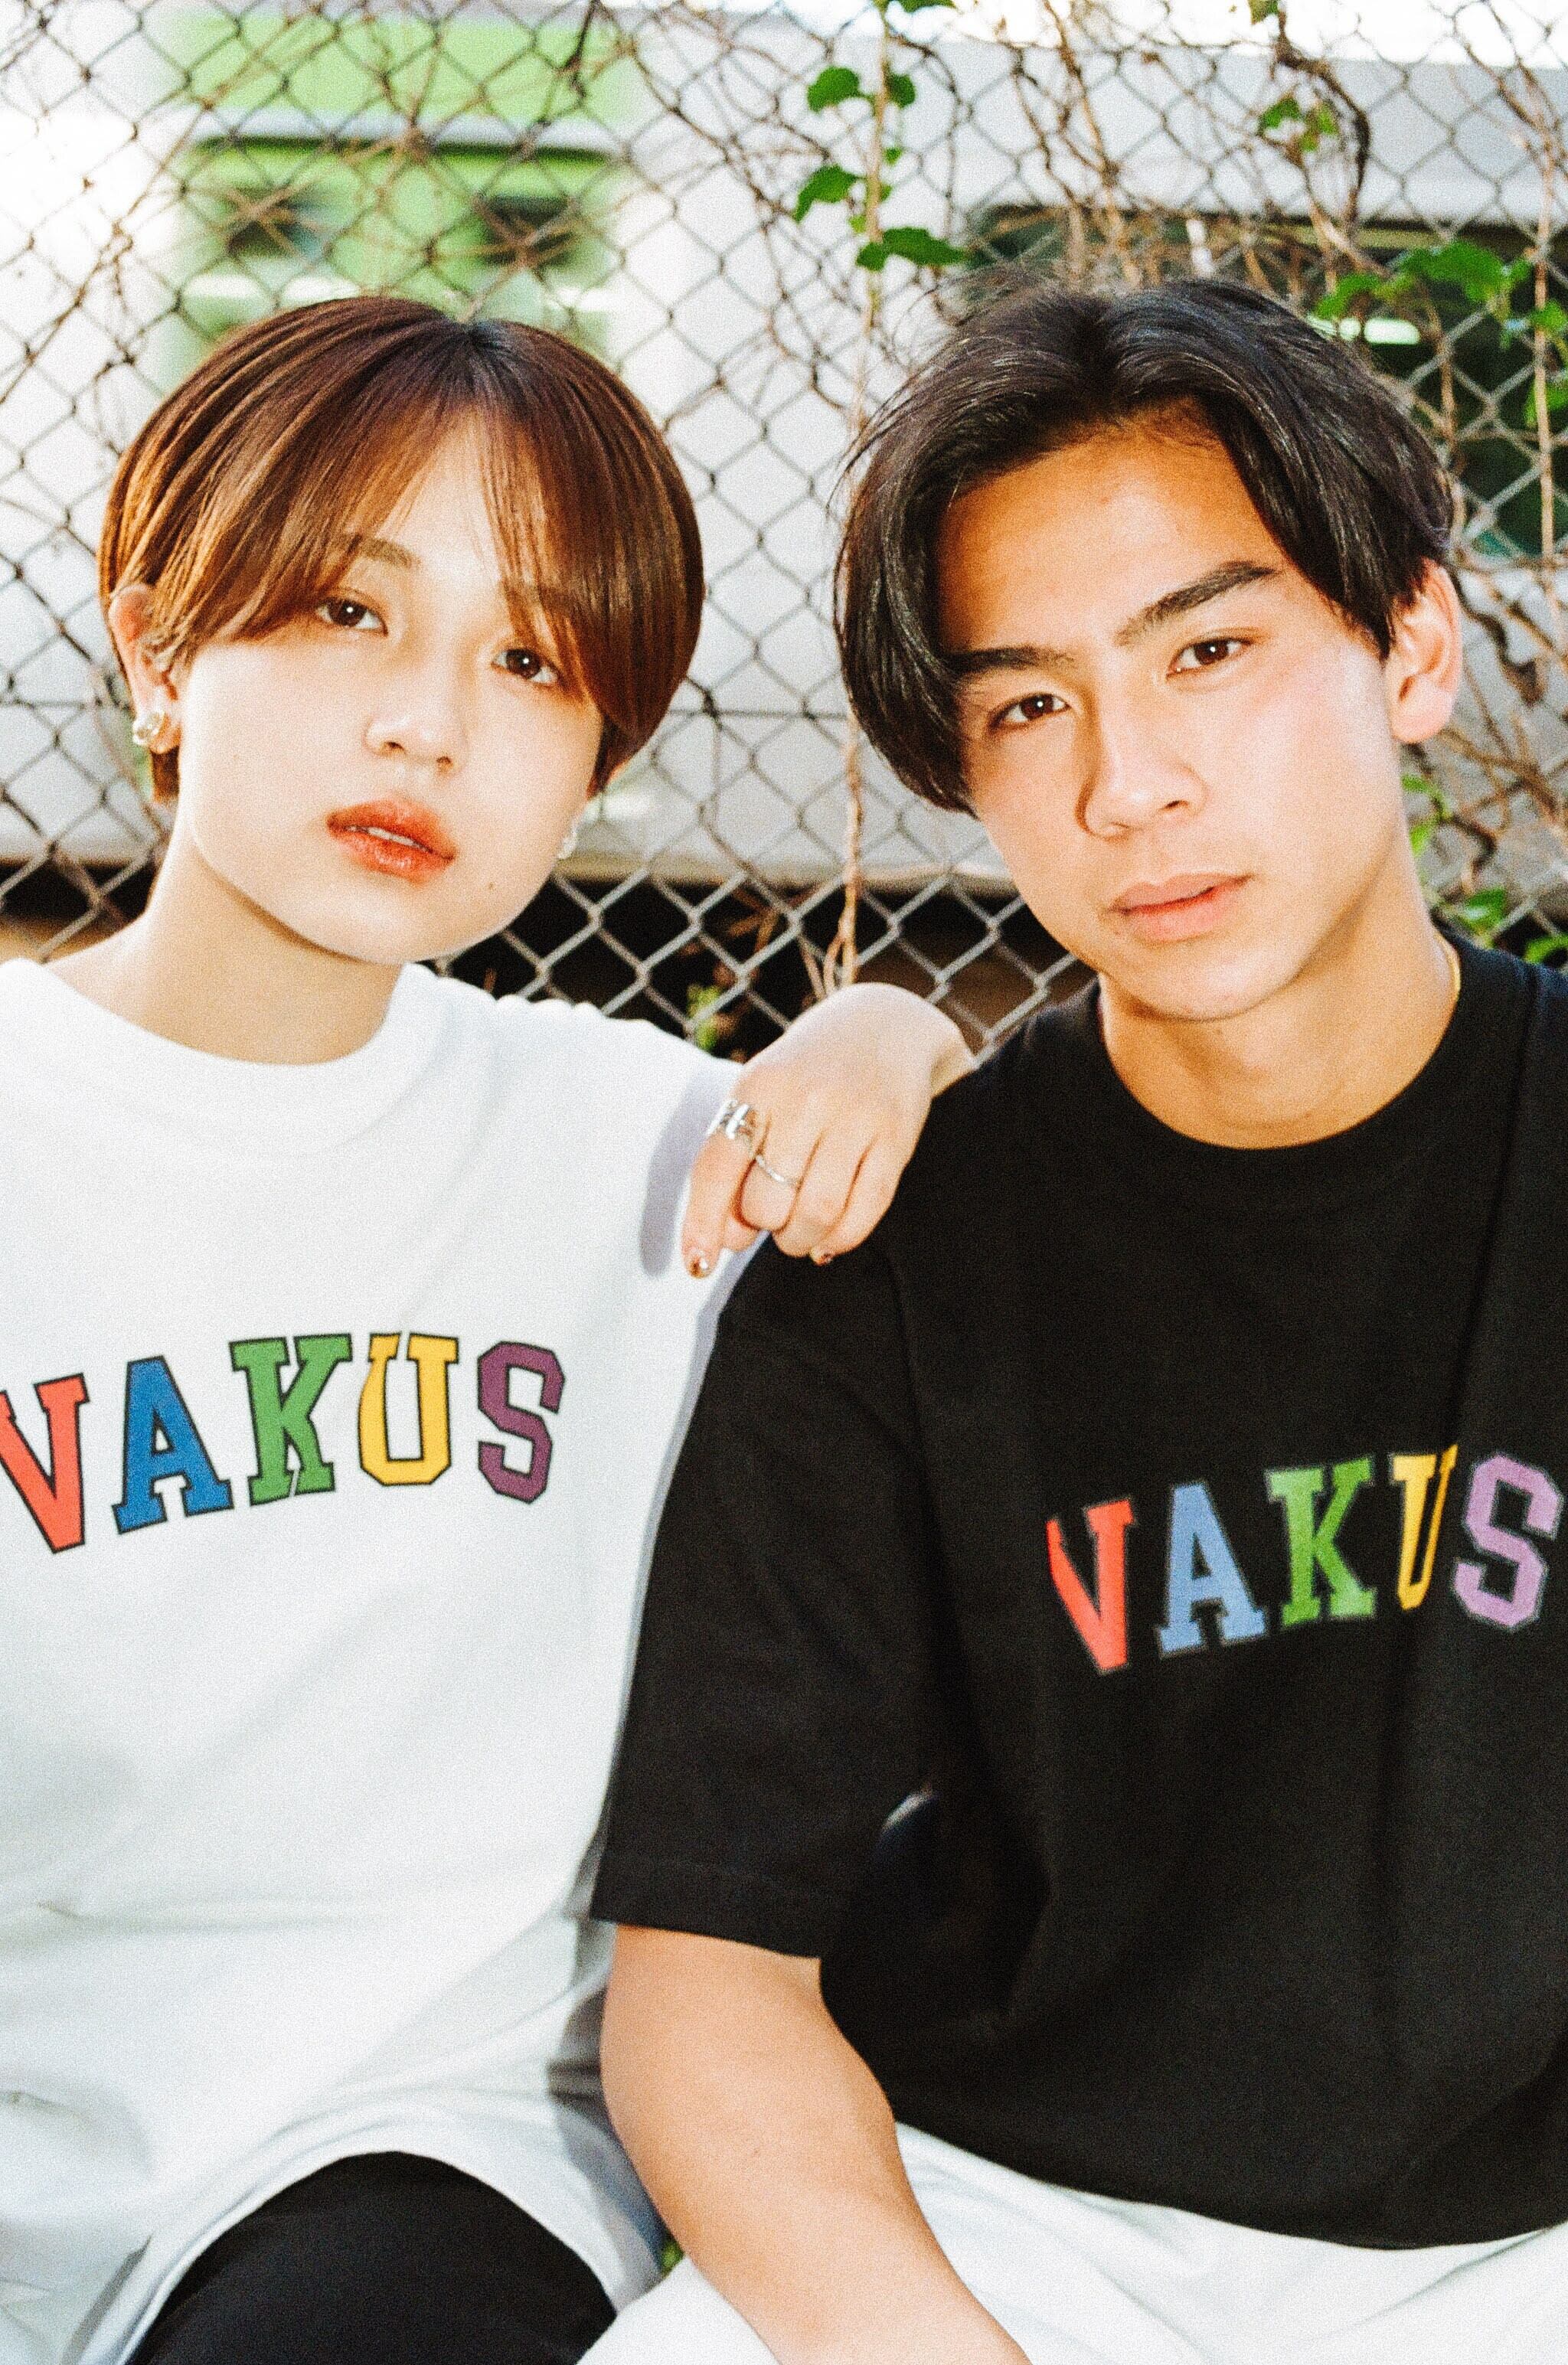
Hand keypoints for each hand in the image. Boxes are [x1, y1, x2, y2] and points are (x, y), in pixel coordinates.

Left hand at [681, 984, 970, 1276]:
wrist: (883, 1025)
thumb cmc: (804, 1075)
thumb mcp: (760, 1097)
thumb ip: (734, 1162)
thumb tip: (727, 1242)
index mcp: (759, 1085)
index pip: (717, 1166)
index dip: (703, 1223)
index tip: (696, 1266)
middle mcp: (806, 1098)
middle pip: (767, 1202)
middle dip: (764, 1227)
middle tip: (773, 1218)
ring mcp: (855, 1117)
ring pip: (816, 1214)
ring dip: (799, 1241)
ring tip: (798, 1234)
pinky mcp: (895, 1137)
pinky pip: (865, 1211)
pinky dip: (841, 1239)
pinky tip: (830, 1238)